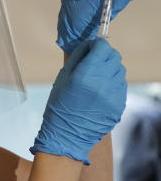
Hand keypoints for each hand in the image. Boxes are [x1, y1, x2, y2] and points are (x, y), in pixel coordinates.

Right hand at [32, 38, 126, 163]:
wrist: (67, 135)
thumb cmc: (60, 106)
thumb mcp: (62, 79)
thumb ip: (77, 59)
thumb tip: (88, 45)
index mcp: (86, 75)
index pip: (103, 47)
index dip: (96, 45)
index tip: (91, 48)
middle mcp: (103, 82)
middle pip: (114, 56)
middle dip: (104, 56)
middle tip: (93, 62)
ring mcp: (114, 94)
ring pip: (119, 70)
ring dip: (109, 70)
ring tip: (96, 80)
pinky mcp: (120, 103)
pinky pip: (120, 85)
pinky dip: (112, 84)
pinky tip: (99, 92)